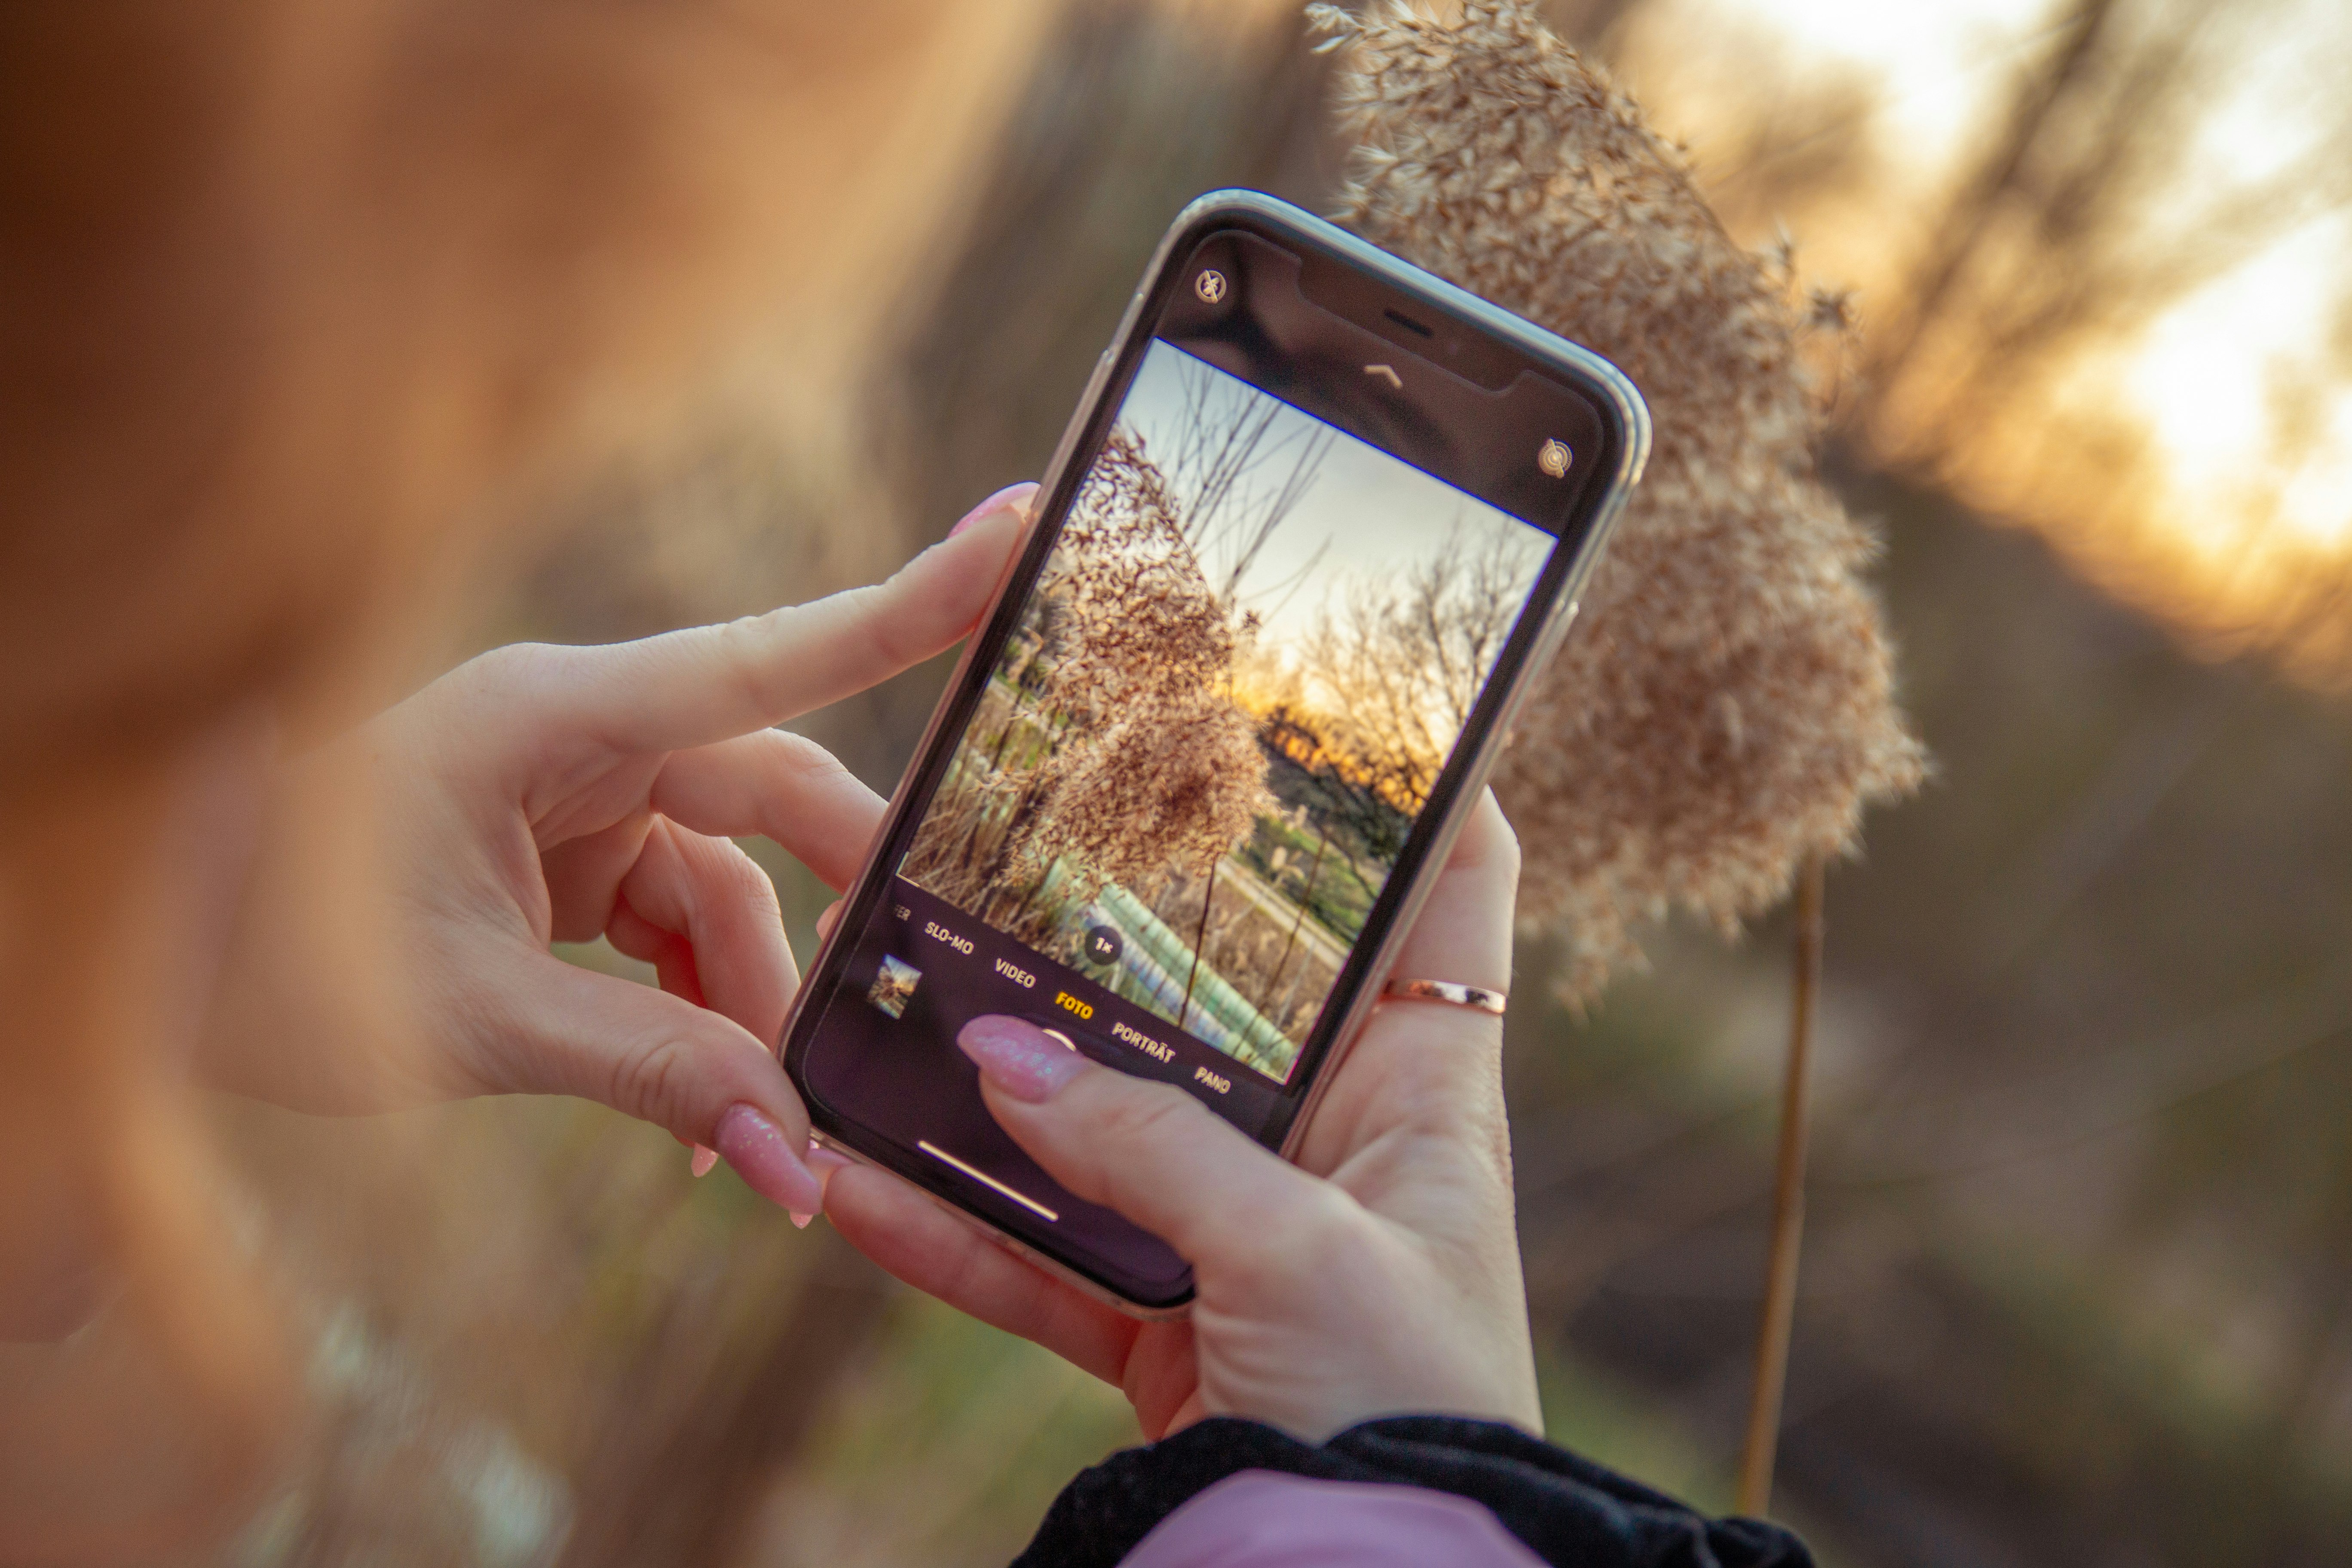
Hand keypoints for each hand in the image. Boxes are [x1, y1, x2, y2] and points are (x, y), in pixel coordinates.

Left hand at [197, 487, 1033, 1216]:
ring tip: (756, 1134)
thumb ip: (646, 1070)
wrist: (148, 967)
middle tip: (904, 1006)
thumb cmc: (272, 959)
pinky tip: (708, 1111)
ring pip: (731, 883)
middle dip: (839, 912)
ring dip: (754, 1002)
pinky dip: (699, 1010)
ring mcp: (575, 795)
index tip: (1016, 526)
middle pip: (775, 795)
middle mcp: (583, 734)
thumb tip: (788, 1156)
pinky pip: (675, 925)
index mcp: (558, 714)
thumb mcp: (472, 1019)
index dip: (907, 602)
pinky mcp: (563, 857)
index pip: (768, 659)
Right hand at [820, 792, 1542, 1441]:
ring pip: (1103, 1122)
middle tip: (1020, 827)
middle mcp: (1331, 1137)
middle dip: (1123, 923)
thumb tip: (1002, 1054)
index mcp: (1421, 1091)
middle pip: (1225, 990)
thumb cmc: (1408, 1413)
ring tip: (887, 996)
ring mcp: (1238, 1226)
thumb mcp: (1297, 1255)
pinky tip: (860, 1177)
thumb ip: (1151, 1148)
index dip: (1416, 781)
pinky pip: (1044, 1253)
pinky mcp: (1163, 1319)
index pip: (1450, 890)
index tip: (1332, 686)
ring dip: (996, 1081)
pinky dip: (955, 1226)